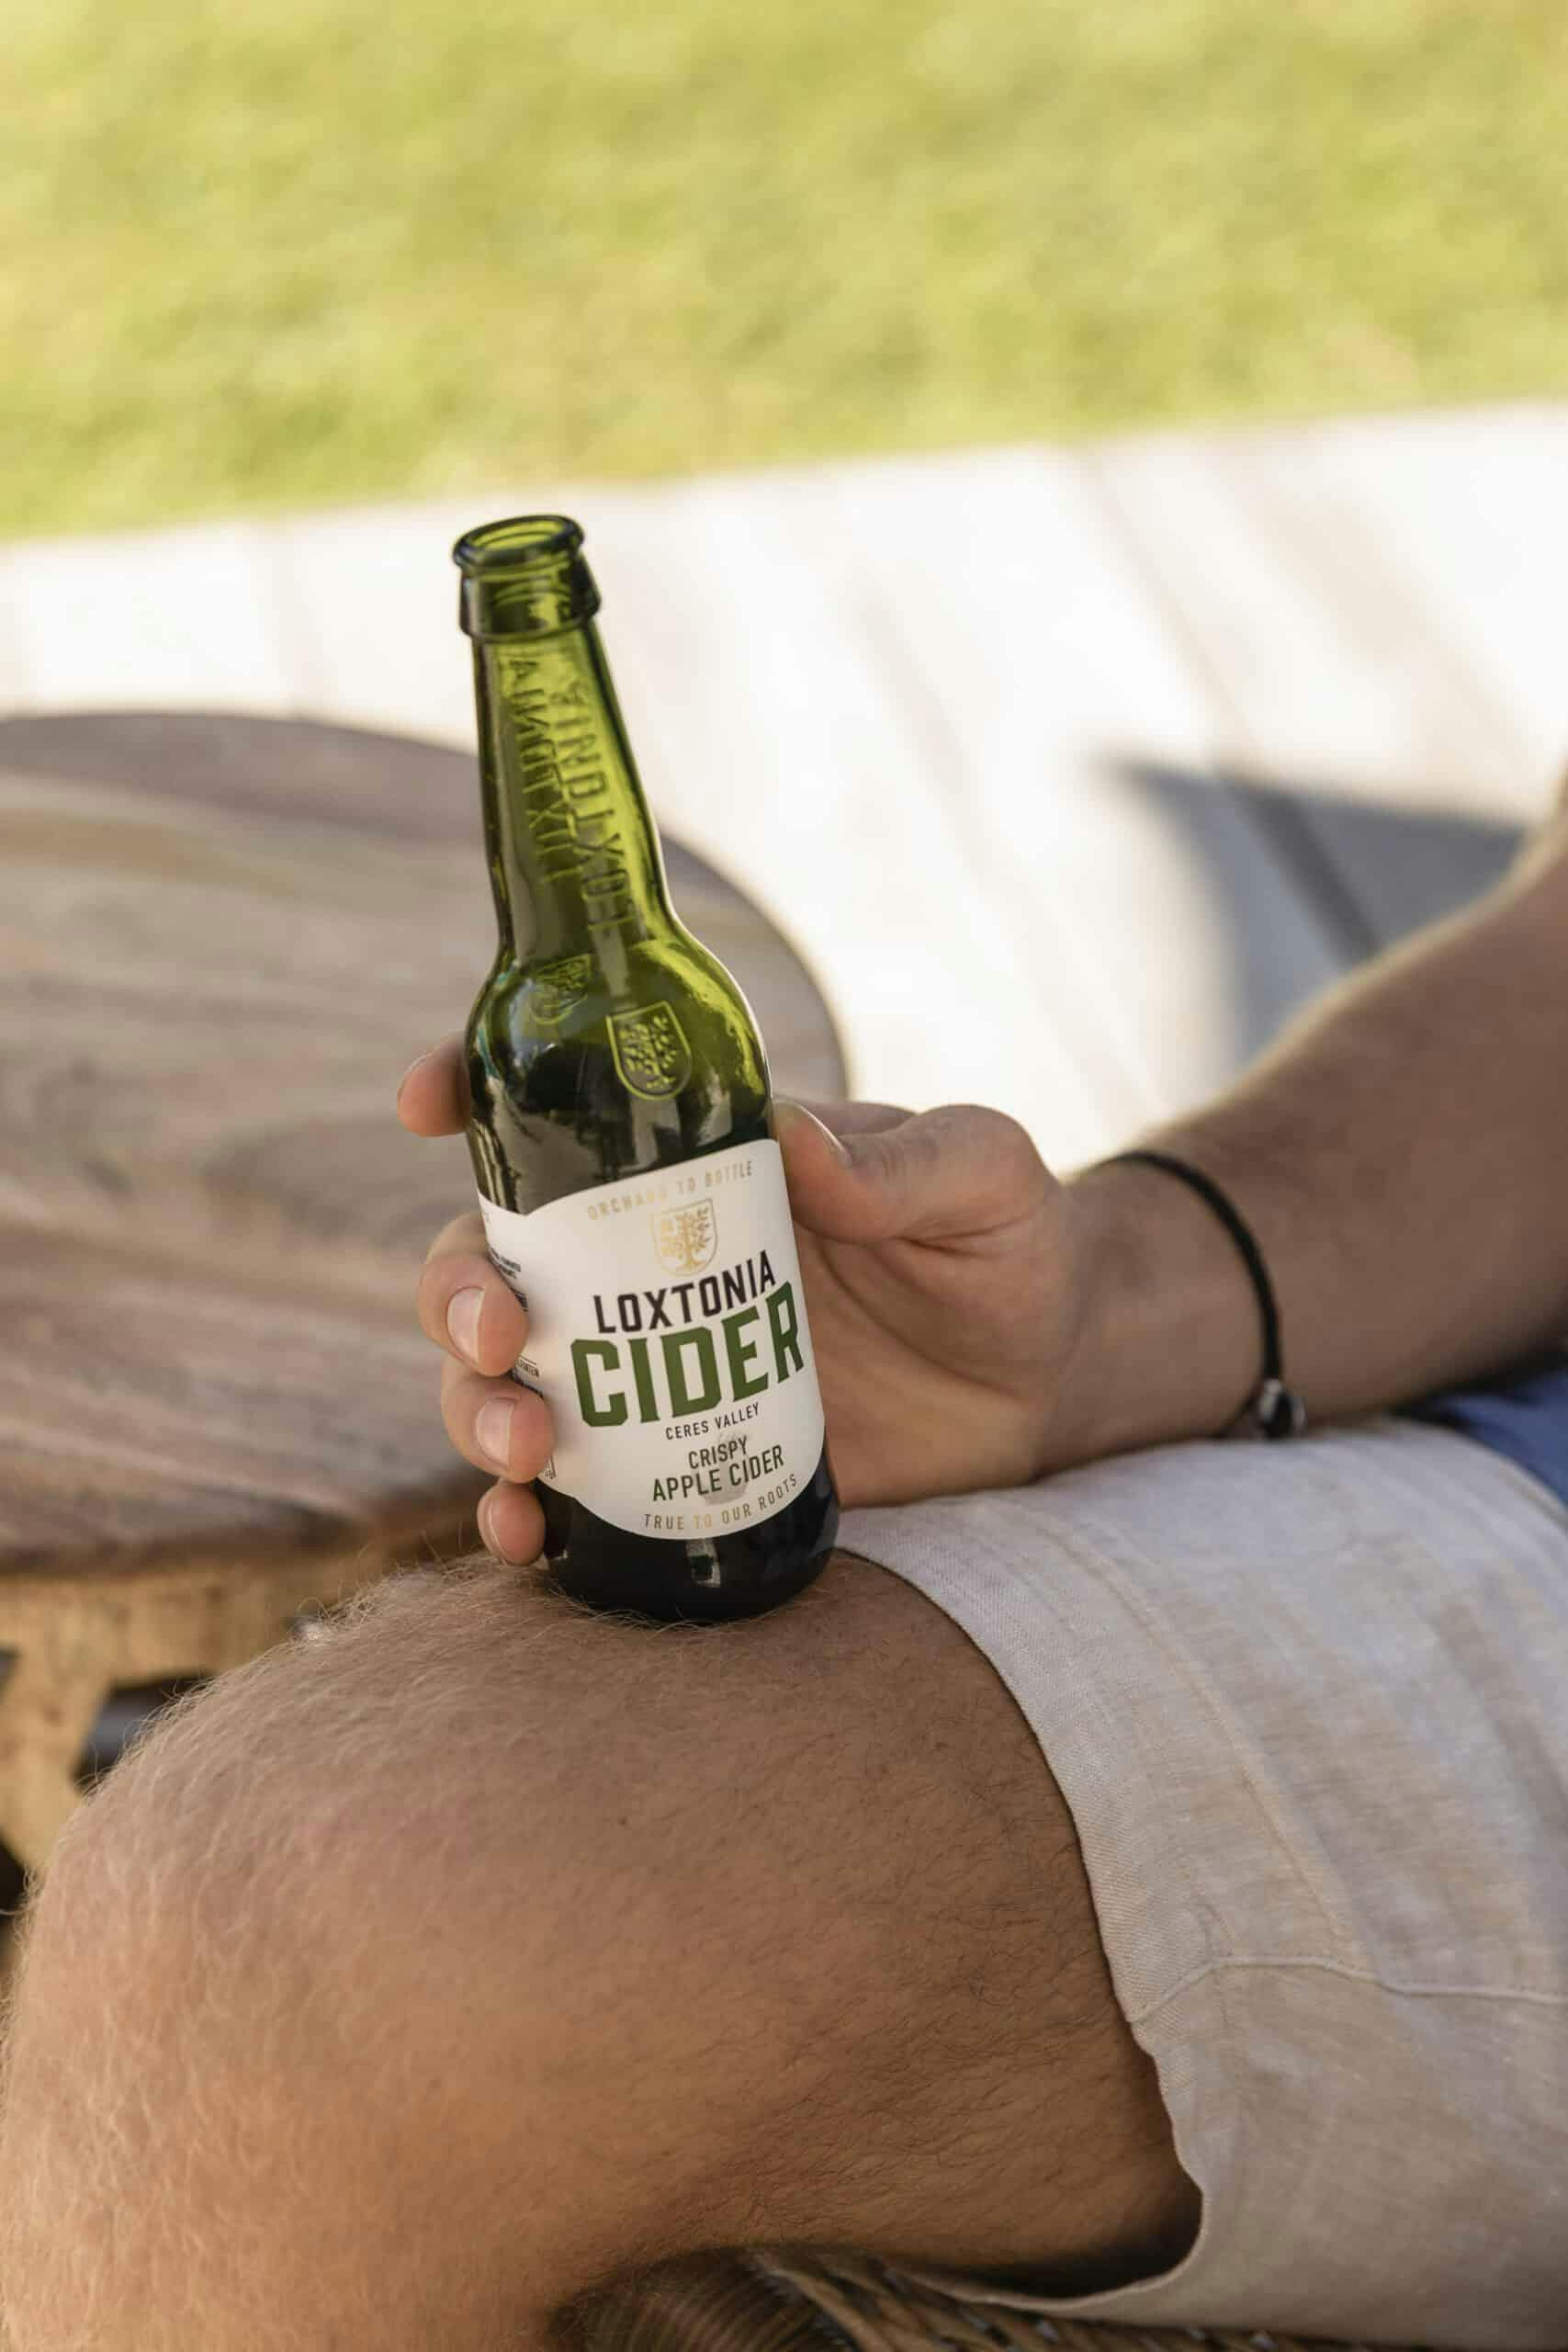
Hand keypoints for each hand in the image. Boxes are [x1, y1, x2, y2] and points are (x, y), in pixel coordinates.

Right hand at [399, 1042, 1123, 1558]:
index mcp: (697, 1165)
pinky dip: (522, 1517)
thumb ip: (911, 1161)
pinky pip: (566, 1493)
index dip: (475, 1094)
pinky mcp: (674, 1467)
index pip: (560, 1113)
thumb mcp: (984, 1180)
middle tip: (502, 1338)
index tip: (427, 1101)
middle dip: (457, 1296)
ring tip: (525, 1451)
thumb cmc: (1010, 1254)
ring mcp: (650, 1372)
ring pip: (505, 1382)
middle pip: (495, 1264)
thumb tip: (799, 1140)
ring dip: (475, 1411)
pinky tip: (527, 1538)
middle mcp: (644, 1265)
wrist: (1048, 1388)